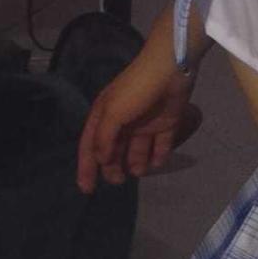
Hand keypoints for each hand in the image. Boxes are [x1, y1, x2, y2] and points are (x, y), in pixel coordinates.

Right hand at [76, 53, 201, 192]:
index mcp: (105, 115)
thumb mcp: (112, 112)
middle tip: (118, 181)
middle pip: (114, 151)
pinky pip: (161, 144)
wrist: (170, 69)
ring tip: (138, 170)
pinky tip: (157, 162)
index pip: (91, 146)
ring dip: (136, 163)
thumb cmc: (136, 89)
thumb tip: (100, 159)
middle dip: (113, 167)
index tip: (87, 189)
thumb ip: (104, 138)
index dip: (87, 167)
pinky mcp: (166, 122)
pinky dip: (159, 155)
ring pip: (137, 150)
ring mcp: (146, 122)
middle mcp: (124, 121)